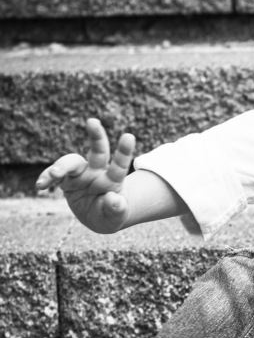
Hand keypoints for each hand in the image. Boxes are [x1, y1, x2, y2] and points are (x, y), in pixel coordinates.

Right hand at [37, 118, 134, 233]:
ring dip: (62, 165)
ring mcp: (80, 174)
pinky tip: (41, 185)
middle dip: (96, 135)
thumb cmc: (110, 213)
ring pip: (71, 162)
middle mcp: (97, 171)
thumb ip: (116, 208)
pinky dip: (46, 178)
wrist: (96, 215)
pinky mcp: (65, 180)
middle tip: (93, 121)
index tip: (129, 136)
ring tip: (55, 174)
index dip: (124, 151)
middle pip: (98, 151)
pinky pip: (53, 176)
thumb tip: (114, 199)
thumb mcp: (116, 215)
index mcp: (113, 180)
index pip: (119, 165)